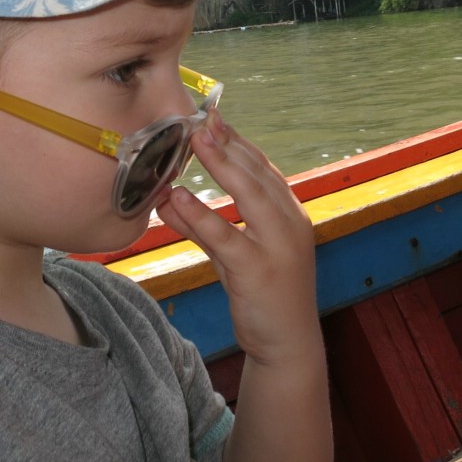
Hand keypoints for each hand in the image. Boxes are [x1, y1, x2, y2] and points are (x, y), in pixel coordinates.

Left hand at [157, 109, 317, 363]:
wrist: (287, 344)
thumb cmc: (262, 296)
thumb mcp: (233, 256)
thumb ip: (204, 227)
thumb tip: (170, 199)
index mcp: (290, 214)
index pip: (263, 168)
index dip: (237, 141)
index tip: (213, 118)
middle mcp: (291, 224)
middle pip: (258, 173)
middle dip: (229, 143)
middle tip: (202, 118)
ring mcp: (279, 246)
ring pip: (251, 196)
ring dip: (222, 165)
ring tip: (195, 141)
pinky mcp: (259, 271)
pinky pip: (227, 237)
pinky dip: (203, 215)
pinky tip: (181, 199)